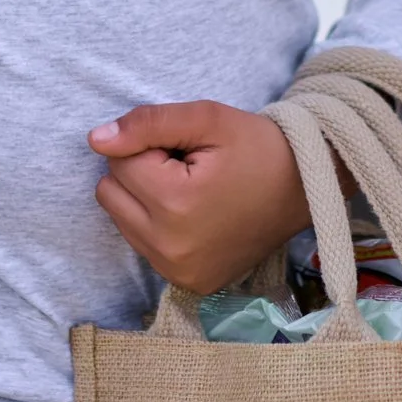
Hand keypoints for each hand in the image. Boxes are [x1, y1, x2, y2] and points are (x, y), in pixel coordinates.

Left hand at [89, 100, 312, 294]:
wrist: (306, 188)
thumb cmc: (258, 146)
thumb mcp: (208, 118)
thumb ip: (148, 123)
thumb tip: (95, 140)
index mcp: (176, 204)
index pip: (118, 160)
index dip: (150, 143)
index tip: (188, 147)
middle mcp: (171, 248)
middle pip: (110, 192)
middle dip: (140, 171)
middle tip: (187, 165)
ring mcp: (178, 272)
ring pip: (121, 219)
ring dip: (146, 198)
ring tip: (192, 188)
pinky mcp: (187, 283)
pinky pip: (143, 245)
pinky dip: (158, 224)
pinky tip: (195, 213)